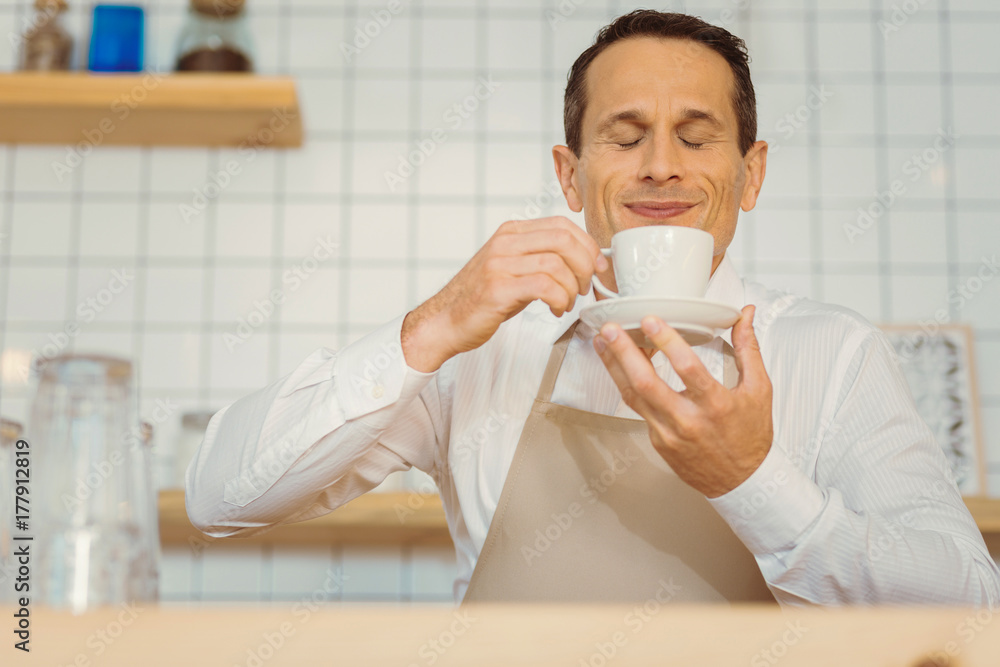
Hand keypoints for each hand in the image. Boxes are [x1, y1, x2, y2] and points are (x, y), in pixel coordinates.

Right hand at [402, 216, 607, 371]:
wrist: (445, 321)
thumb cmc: (481, 298)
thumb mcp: (512, 268)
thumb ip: (541, 258)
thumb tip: (582, 260)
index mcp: (511, 232)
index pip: (562, 225)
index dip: (587, 245)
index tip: (597, 265)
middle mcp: (505, 243)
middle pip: (564, 240)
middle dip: (585, 265)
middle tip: (586, 286)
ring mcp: (499, 264)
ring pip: (557, 264)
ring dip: (572, 287)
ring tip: (567, 302)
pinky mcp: (498, 288)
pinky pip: (544, 286)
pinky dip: (559, 299)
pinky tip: (555, 309)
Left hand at [592, 305, 772, 497]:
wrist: (742, 483)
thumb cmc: (751, 436)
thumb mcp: (758, 390)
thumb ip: (748, 348)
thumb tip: (745, 314)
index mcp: (715, 405)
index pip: (687, 368)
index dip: (666, 342)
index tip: (651, 320)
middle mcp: (688, 421)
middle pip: (646, 383)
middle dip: (624, 352)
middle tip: (610, 329)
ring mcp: (668, 434)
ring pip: (633, 396)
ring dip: (614, 366)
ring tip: (602, 342)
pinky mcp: (657, 441)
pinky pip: (637, 409)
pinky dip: (626, 384)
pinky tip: (618, 366)